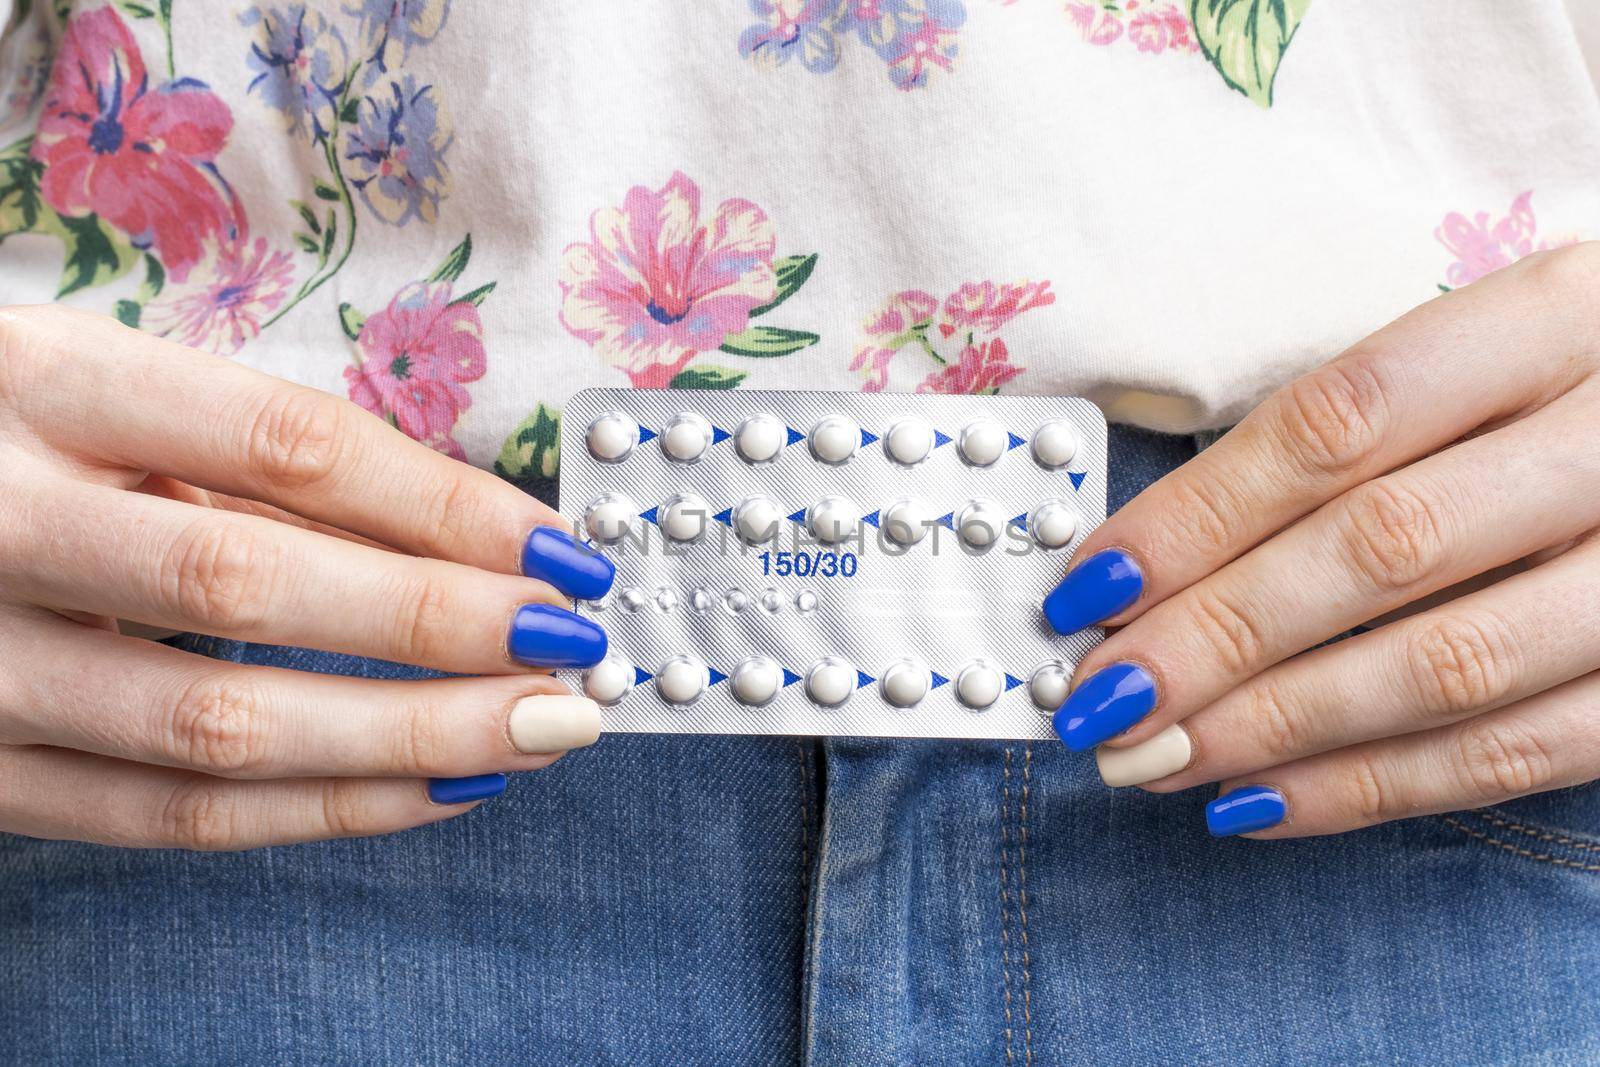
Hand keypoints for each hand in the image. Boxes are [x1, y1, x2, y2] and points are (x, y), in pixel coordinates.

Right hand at [0, 306, 613, 848]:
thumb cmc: (14, 434)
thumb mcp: (113, 393)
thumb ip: (263, 461)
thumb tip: (471, 535)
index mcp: (41, 379)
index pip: (284, 445)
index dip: (445, 506)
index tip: (563, 551)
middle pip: (250, 588)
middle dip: (440, 630)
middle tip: (571, 653)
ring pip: (216, 729)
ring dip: (406, 740)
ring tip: (533, 732)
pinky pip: (168, 820)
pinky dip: (320, 814)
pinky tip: (433, 791)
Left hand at [1042, 245, 1599, 837]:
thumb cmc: (1572, 390)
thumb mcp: (1488, 352)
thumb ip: (1348, 439)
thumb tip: (1151, 564)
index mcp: (1556, 315)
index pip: (1337, 423)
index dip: (1199, 515)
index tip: (1091, 589)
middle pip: (1382, 548)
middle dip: (1218, 639)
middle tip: (1103, 702)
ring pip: (1449, 664)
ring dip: (1279, 729)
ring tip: (1158, 761)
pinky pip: (1522, 754)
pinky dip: (1376, 788)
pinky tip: (1262, 805)